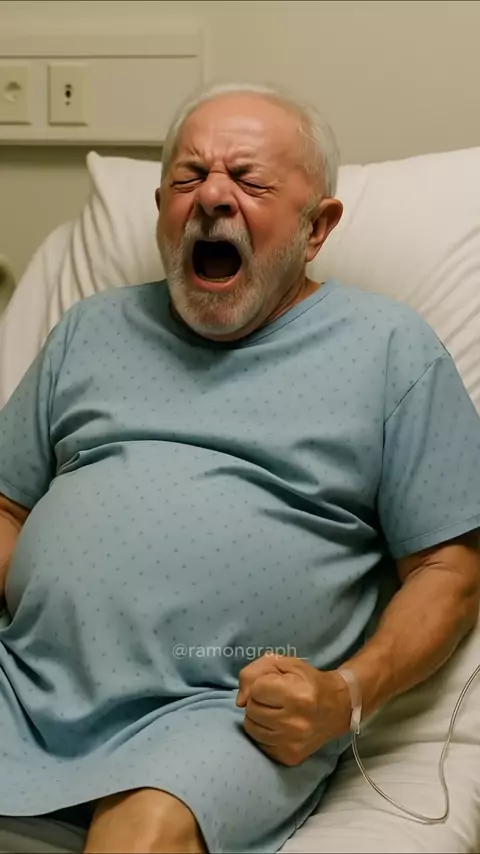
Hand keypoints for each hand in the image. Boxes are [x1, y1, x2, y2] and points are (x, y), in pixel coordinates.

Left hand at [236, 653, 350, 765]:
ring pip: (252, 728)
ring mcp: (292, 743)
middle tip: (275, 699)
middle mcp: (295, 723)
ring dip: (258, 717)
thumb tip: (239, 701)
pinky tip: (278, 726)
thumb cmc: (308, 681)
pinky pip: (260, 744)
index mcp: (297, 696)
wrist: (337, 708)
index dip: (262, 684)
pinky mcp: (289, 757)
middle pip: (252, 710)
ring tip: (274, 712)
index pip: (256, 690)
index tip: (275, 685)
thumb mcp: (283, 664)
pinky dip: (264, 733)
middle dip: (258, 701)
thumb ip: (254, 672)